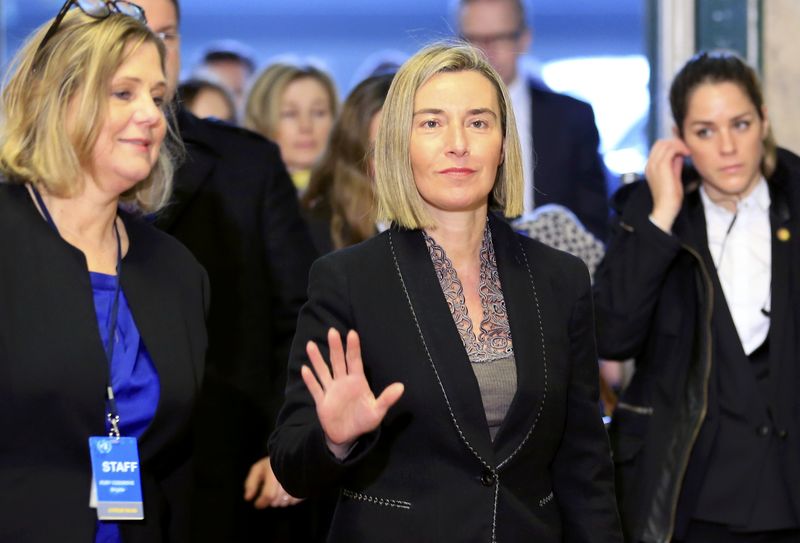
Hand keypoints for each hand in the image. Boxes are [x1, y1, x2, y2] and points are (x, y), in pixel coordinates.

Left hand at [243, 456, 302, 508]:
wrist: (296, 455)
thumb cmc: (274, 463)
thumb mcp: (258, 469)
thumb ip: (251, 483)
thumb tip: (247, 498)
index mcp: (273, 473)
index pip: (268, 495)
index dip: (261, 502)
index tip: (257, 504)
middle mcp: (286, 478)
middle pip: (276, 501)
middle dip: (271, 500)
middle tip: (271, 491)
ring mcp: (297, 484)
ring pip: (284, 503)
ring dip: (280, 500)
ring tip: (280, 490)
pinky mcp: (305, 488)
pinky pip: (294, 502)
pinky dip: (289, 499)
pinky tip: (288, 490)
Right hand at [302, 328, 403, 458]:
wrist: (348, 436)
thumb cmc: (364, 420)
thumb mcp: (377, 411)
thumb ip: (387, 398)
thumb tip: (401, 387)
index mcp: (357, 381)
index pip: (355, 361)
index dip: (353, 348)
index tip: (352, 333)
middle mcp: (343, 382)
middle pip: (338, 361)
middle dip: (336, 347)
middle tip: (332, 331)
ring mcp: (331, 391)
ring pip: (323, 371)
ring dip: (317, 359)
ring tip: (310, 344)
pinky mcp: (322, 402)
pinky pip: (315, 389)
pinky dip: (310, 380)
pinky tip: (305, 369)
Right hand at [645, 138, 690, 231]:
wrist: (665, 208)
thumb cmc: (670, 197)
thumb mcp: (673, 177)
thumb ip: (675, 165)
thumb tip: (680, 155)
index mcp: (651, 167)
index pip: (659, 148)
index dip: (672, 145)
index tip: (684, 150)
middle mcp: (650, 164)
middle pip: (660, 143)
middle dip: (675, 142)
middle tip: (686, 149)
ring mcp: (654, 165)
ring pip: (665, 144)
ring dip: (678, 144)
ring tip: (687, 152)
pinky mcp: (661, 167)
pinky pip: (670, 149)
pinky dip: (680, 148)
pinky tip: (687, 154)